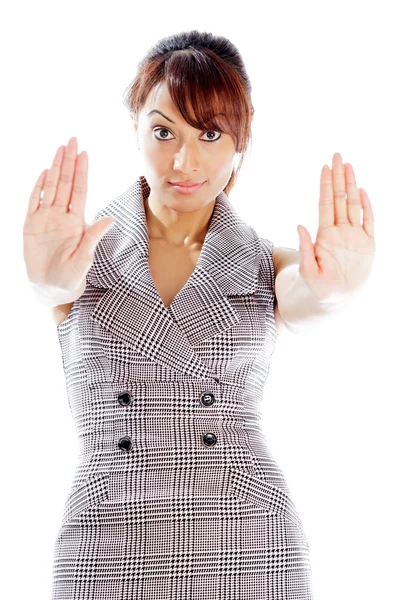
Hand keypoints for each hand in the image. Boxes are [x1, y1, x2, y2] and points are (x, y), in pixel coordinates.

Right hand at [23, 137, 115, 296]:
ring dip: (55, 168)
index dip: (81, 172)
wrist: (51, 289)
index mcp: (76, 222)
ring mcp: (46, 219)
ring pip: (51, 188)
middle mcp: (62, 216)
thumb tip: (110, 219)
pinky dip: (38, 188)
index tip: (84, 154)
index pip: (79, 191)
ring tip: (60, 149)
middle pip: (65, 183)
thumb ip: (93, 238)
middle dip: (69, 162)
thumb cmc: (71, 277)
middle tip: (72, 140)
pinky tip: (43, 173)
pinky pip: (34, 202)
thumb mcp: (84, 259)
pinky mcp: (31, 225)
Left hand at [296, 152, 374, 303]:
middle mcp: (340, 232)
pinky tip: (362, 190)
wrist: (335, 300)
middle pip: (340, 199)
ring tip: (348, 166)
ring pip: (354, 205)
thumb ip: (304, 249)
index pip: (326, 205)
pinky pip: (369, 221)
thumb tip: (299, 226)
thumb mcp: (308, 271)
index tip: (324, 167)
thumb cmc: (318, 287)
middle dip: (338, 177)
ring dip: (351, 185)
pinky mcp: (368, 245)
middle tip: (337, 156)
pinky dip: (367, 206)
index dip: (326, 186)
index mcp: (326, 235)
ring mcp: (354, 236)